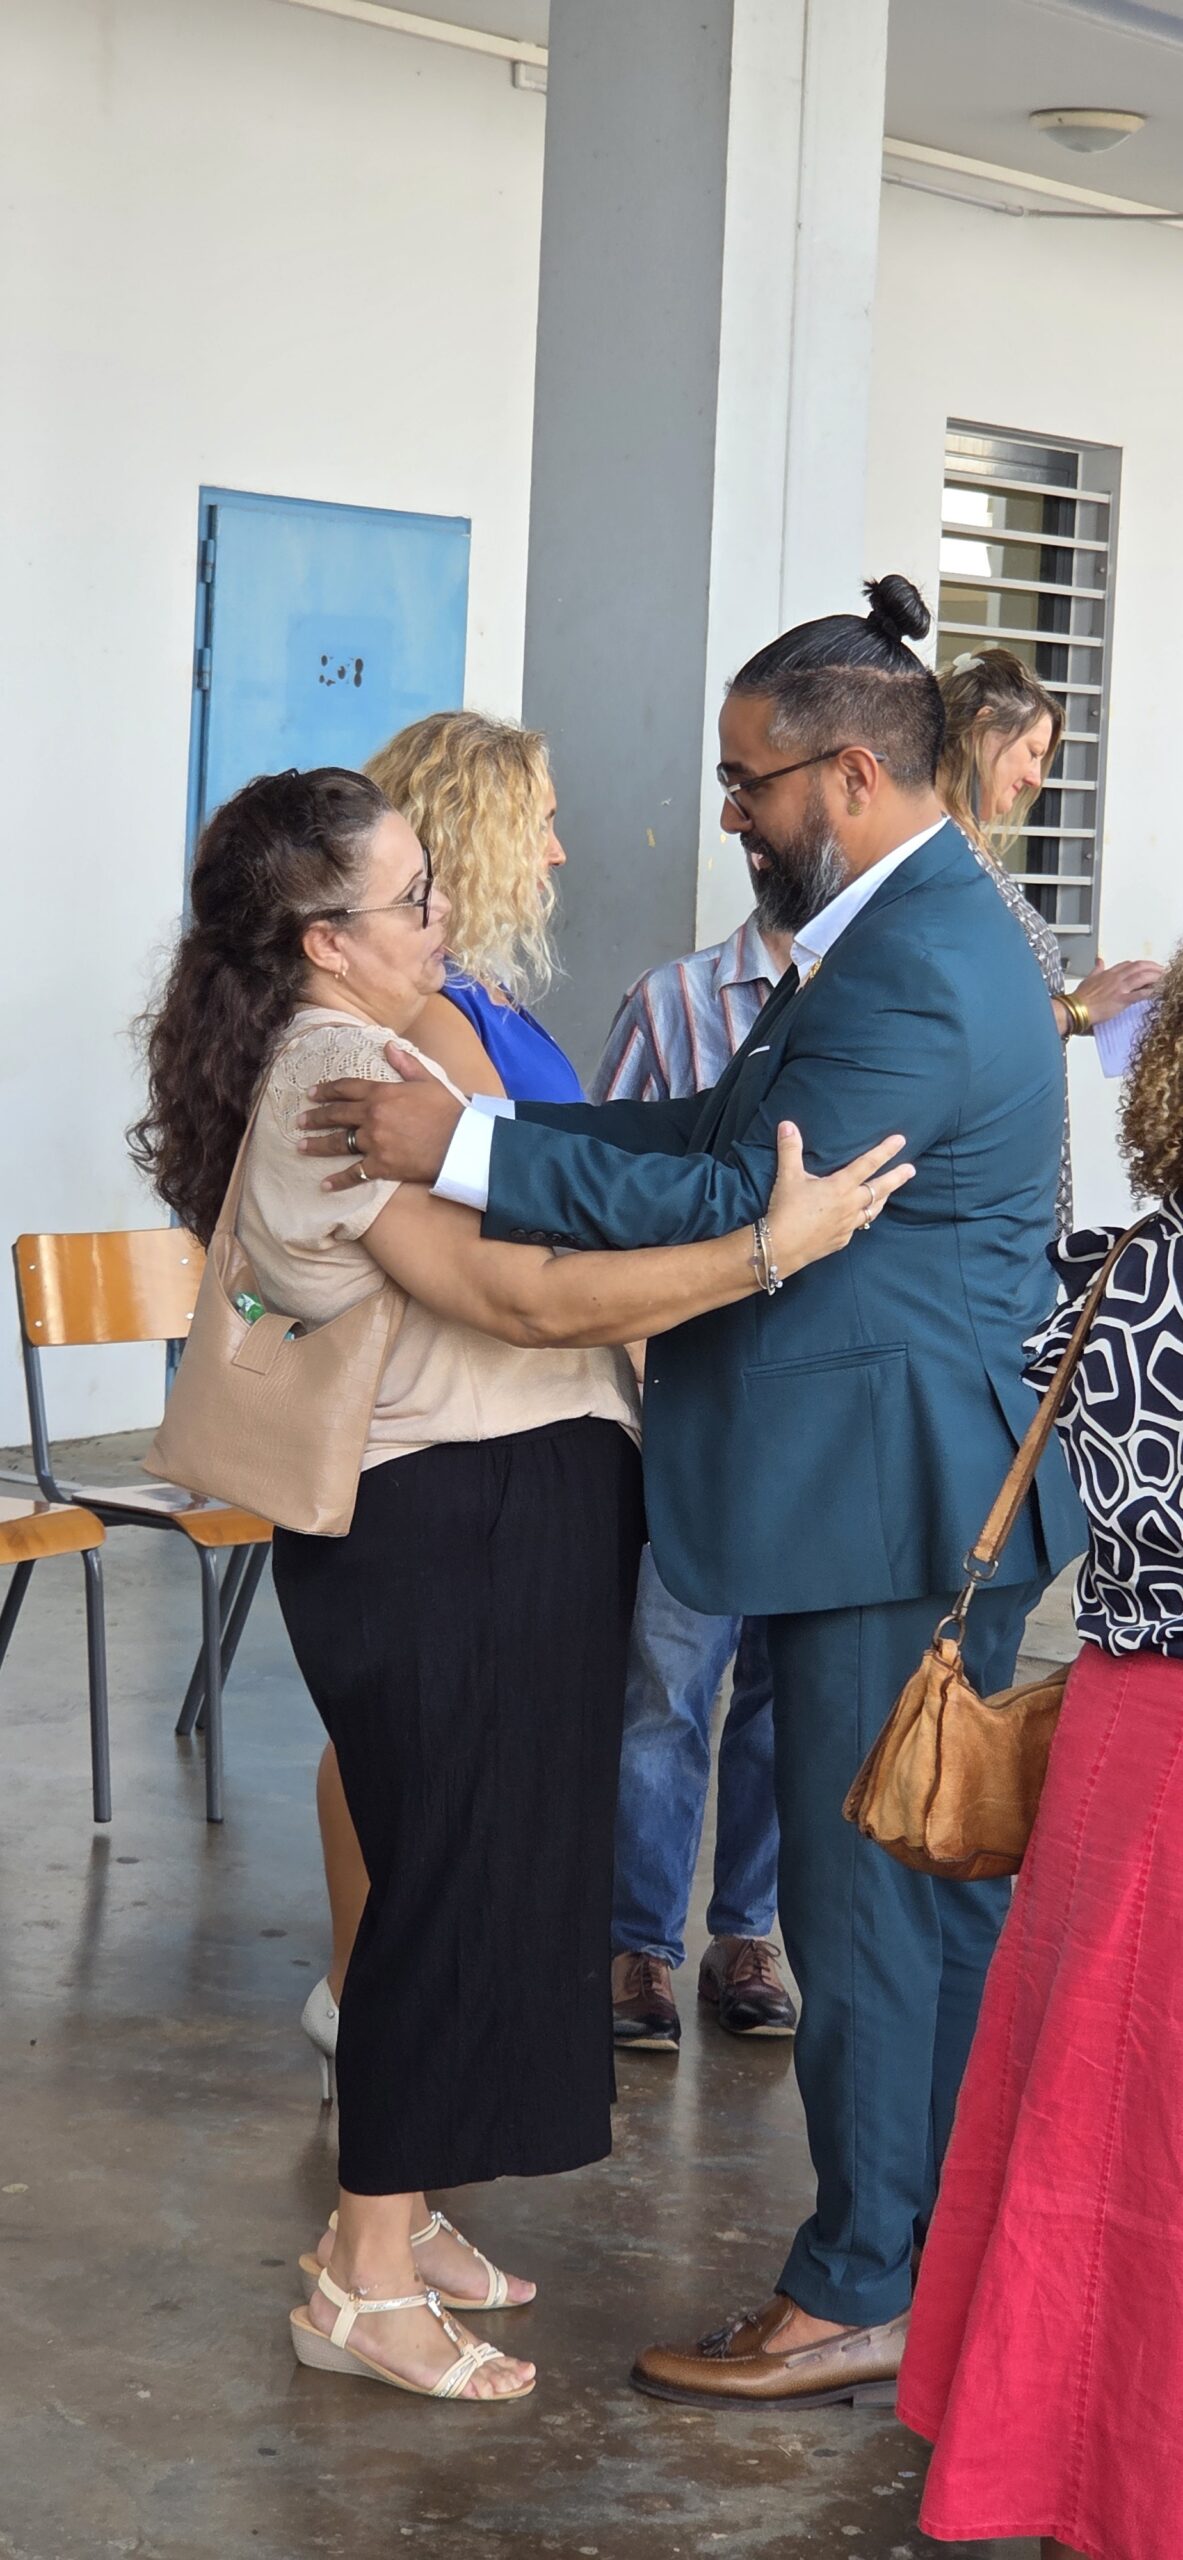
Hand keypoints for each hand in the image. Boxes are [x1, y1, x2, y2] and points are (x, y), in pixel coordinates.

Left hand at [298, 1042, 462, 1190]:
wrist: (460, 1143)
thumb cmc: (447, 1111)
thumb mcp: (428, 1080)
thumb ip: (406, 1064)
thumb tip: (389, 1046)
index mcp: (382, 1093)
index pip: (346, 1088)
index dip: (327, 1090)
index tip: (312, 1093)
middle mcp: (372, 1116)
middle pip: (336, 1115)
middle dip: (315, 1117)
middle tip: (299, 1120)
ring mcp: (373, 1142)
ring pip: (337, 1143)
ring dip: (316, 1145)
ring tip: (301, 1146)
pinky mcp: (380, 1166)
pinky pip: (354, 1173)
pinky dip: (338, 1180)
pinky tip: (324, 1184)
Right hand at [765, 1124, 913, 1274]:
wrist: (782, 1248)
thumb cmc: (787, 1210)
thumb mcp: (788, 1176)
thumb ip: (790, 1149)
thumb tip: (787, 1124)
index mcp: (841, 1186)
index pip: (868, 1164)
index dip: (885, 1151)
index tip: (900, 1140)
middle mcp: (850, 1205)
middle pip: (880, 1189)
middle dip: (897, 1178)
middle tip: (911, 1170)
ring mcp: (848, 1224)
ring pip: (873, 1210)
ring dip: (883, 1199)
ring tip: (890, 1193)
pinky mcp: (841, 1240)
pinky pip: (858, 1226)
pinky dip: (863, 1219)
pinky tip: (861, 1218)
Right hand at [1070, 955, 1163, 1026]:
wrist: (1076, 1008)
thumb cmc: (1080, 997)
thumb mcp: (1088, 979)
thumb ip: (1096, 969)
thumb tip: (1099, 960)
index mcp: (1108, 973)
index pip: (1128, 965)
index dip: (1139, 965)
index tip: (1146, 969)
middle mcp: (1116, 978)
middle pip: (1138, 967)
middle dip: (1152, 967)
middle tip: (1160, 971)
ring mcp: (1120, 988)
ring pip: (1142, 977)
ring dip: (1155, 976)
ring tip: (1162, 978)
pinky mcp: (1122, 1000)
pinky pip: (1140, 994)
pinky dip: (1150, 992)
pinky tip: (1156, 992)